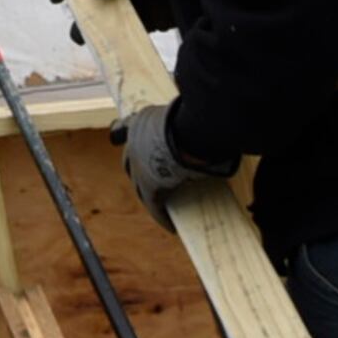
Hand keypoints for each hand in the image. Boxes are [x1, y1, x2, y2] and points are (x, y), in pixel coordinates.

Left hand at [116, 101, 228, 228]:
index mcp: (139, 123)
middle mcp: (133, 144)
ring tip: (162, 204)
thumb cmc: (193, 117)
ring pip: (141, 187)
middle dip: (140, 172)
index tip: (144, 152)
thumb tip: (205, 118)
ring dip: (150, 195)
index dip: (140, 149)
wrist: (190, 130)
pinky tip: (170, 225)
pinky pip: (155, 205)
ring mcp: (139, 166)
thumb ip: (186, 117)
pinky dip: (162, 215)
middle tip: (154, 180)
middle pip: (132, 164)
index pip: (132, 138)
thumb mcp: (183, 112)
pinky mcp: (150, 187)